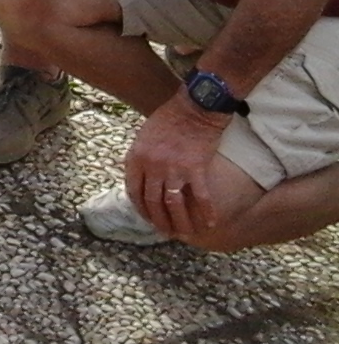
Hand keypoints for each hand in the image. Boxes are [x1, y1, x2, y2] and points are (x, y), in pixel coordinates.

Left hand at [125, 93, 230, 237]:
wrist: (193, 109)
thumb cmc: (168, 120)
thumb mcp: (143, 137)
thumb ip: (139, 158)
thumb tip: (139, 178)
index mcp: (136, 157)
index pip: (134, 191)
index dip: (141, 209)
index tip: (148, 218)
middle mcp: (152, 165)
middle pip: (153, 202)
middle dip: (159, 221)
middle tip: (166, 232)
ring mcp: (174, 168)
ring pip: (174, 204)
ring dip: (180, 222)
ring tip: (185, 233)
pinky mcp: (196, 168)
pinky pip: (201, 197)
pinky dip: (206, 213)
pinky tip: (210, 223)